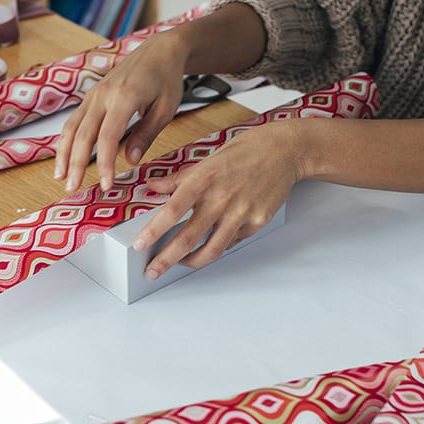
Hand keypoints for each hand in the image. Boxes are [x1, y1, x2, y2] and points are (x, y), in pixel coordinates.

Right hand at [54, 32, 188, 192]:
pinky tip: (64, 158)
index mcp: (124, 97)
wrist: (159, 50)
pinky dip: (66, 141)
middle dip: (76, 164)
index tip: (106, 185)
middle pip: (83, 135)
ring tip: (61, 178)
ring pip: (72, 127)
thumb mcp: (166, 108)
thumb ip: (146, 134)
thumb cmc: (166, 79)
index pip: (108, 137)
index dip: (105, 163)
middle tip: (72, 189)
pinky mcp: (91, 97)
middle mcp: (103, 95)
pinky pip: (73, 121)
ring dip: (64, 154)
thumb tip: (130, 161)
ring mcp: (94, 95)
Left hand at [133, 120, 309, 279]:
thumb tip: (152, 186)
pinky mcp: (257, 222)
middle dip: (166, 260)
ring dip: (191, 262)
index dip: (154, 230)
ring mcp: (241, 213)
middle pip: (189, 238)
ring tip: (179, 264)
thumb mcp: (207, 160)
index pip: (173, 210)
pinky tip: (210, 244)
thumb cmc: (244, 152)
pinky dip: (218, 246)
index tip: (140, 245)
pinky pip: (232, 242)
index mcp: (204, 179)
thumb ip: (179, 179)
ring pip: (212, 249)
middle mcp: (222, 198)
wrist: (283, 151)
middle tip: (152, 271)